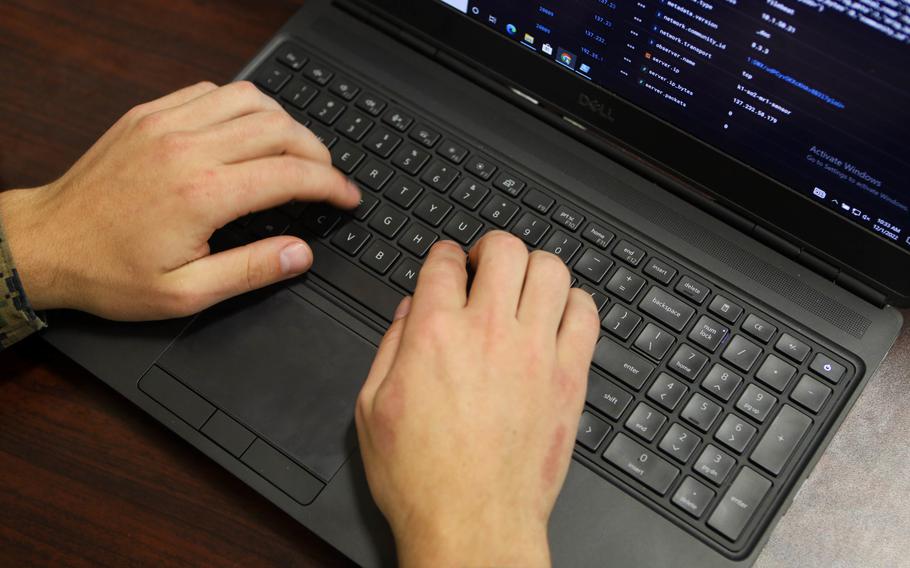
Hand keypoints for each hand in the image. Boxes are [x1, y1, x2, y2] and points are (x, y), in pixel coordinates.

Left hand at [0, 81, 359, 319]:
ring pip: (250, 99)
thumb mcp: (185, 294)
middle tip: (327, 178)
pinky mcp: (149, 114)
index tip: (347, 197)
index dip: (331, 185)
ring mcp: (166, 123)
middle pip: (280, 128)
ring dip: (284, 122)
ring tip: (295, 151)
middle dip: (317, 152)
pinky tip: (248, 131)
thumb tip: (301, 253)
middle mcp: (188, 148)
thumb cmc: (109, 273)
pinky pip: (212, 91)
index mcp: (202, 194)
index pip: (291, 174)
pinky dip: (243, 106)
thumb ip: (250, 271)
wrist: (46, 243)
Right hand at [356, 233, 599, 566]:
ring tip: (523, 286)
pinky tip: (557, 317)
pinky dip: (573, 303)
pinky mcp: (568, 377)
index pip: (445, 262)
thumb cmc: (422, 478)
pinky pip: (586, 314)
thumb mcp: (371, 408)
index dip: (444, 255)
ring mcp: (536, 352)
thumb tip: (409, 311)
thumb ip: (389, 347)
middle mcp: (489, 332)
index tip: (448, 263)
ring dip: (534, 269)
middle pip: (504, 249)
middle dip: (491, 249)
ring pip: (551, 270)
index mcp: (435, 334)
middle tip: (485, 266)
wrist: (473, 524)